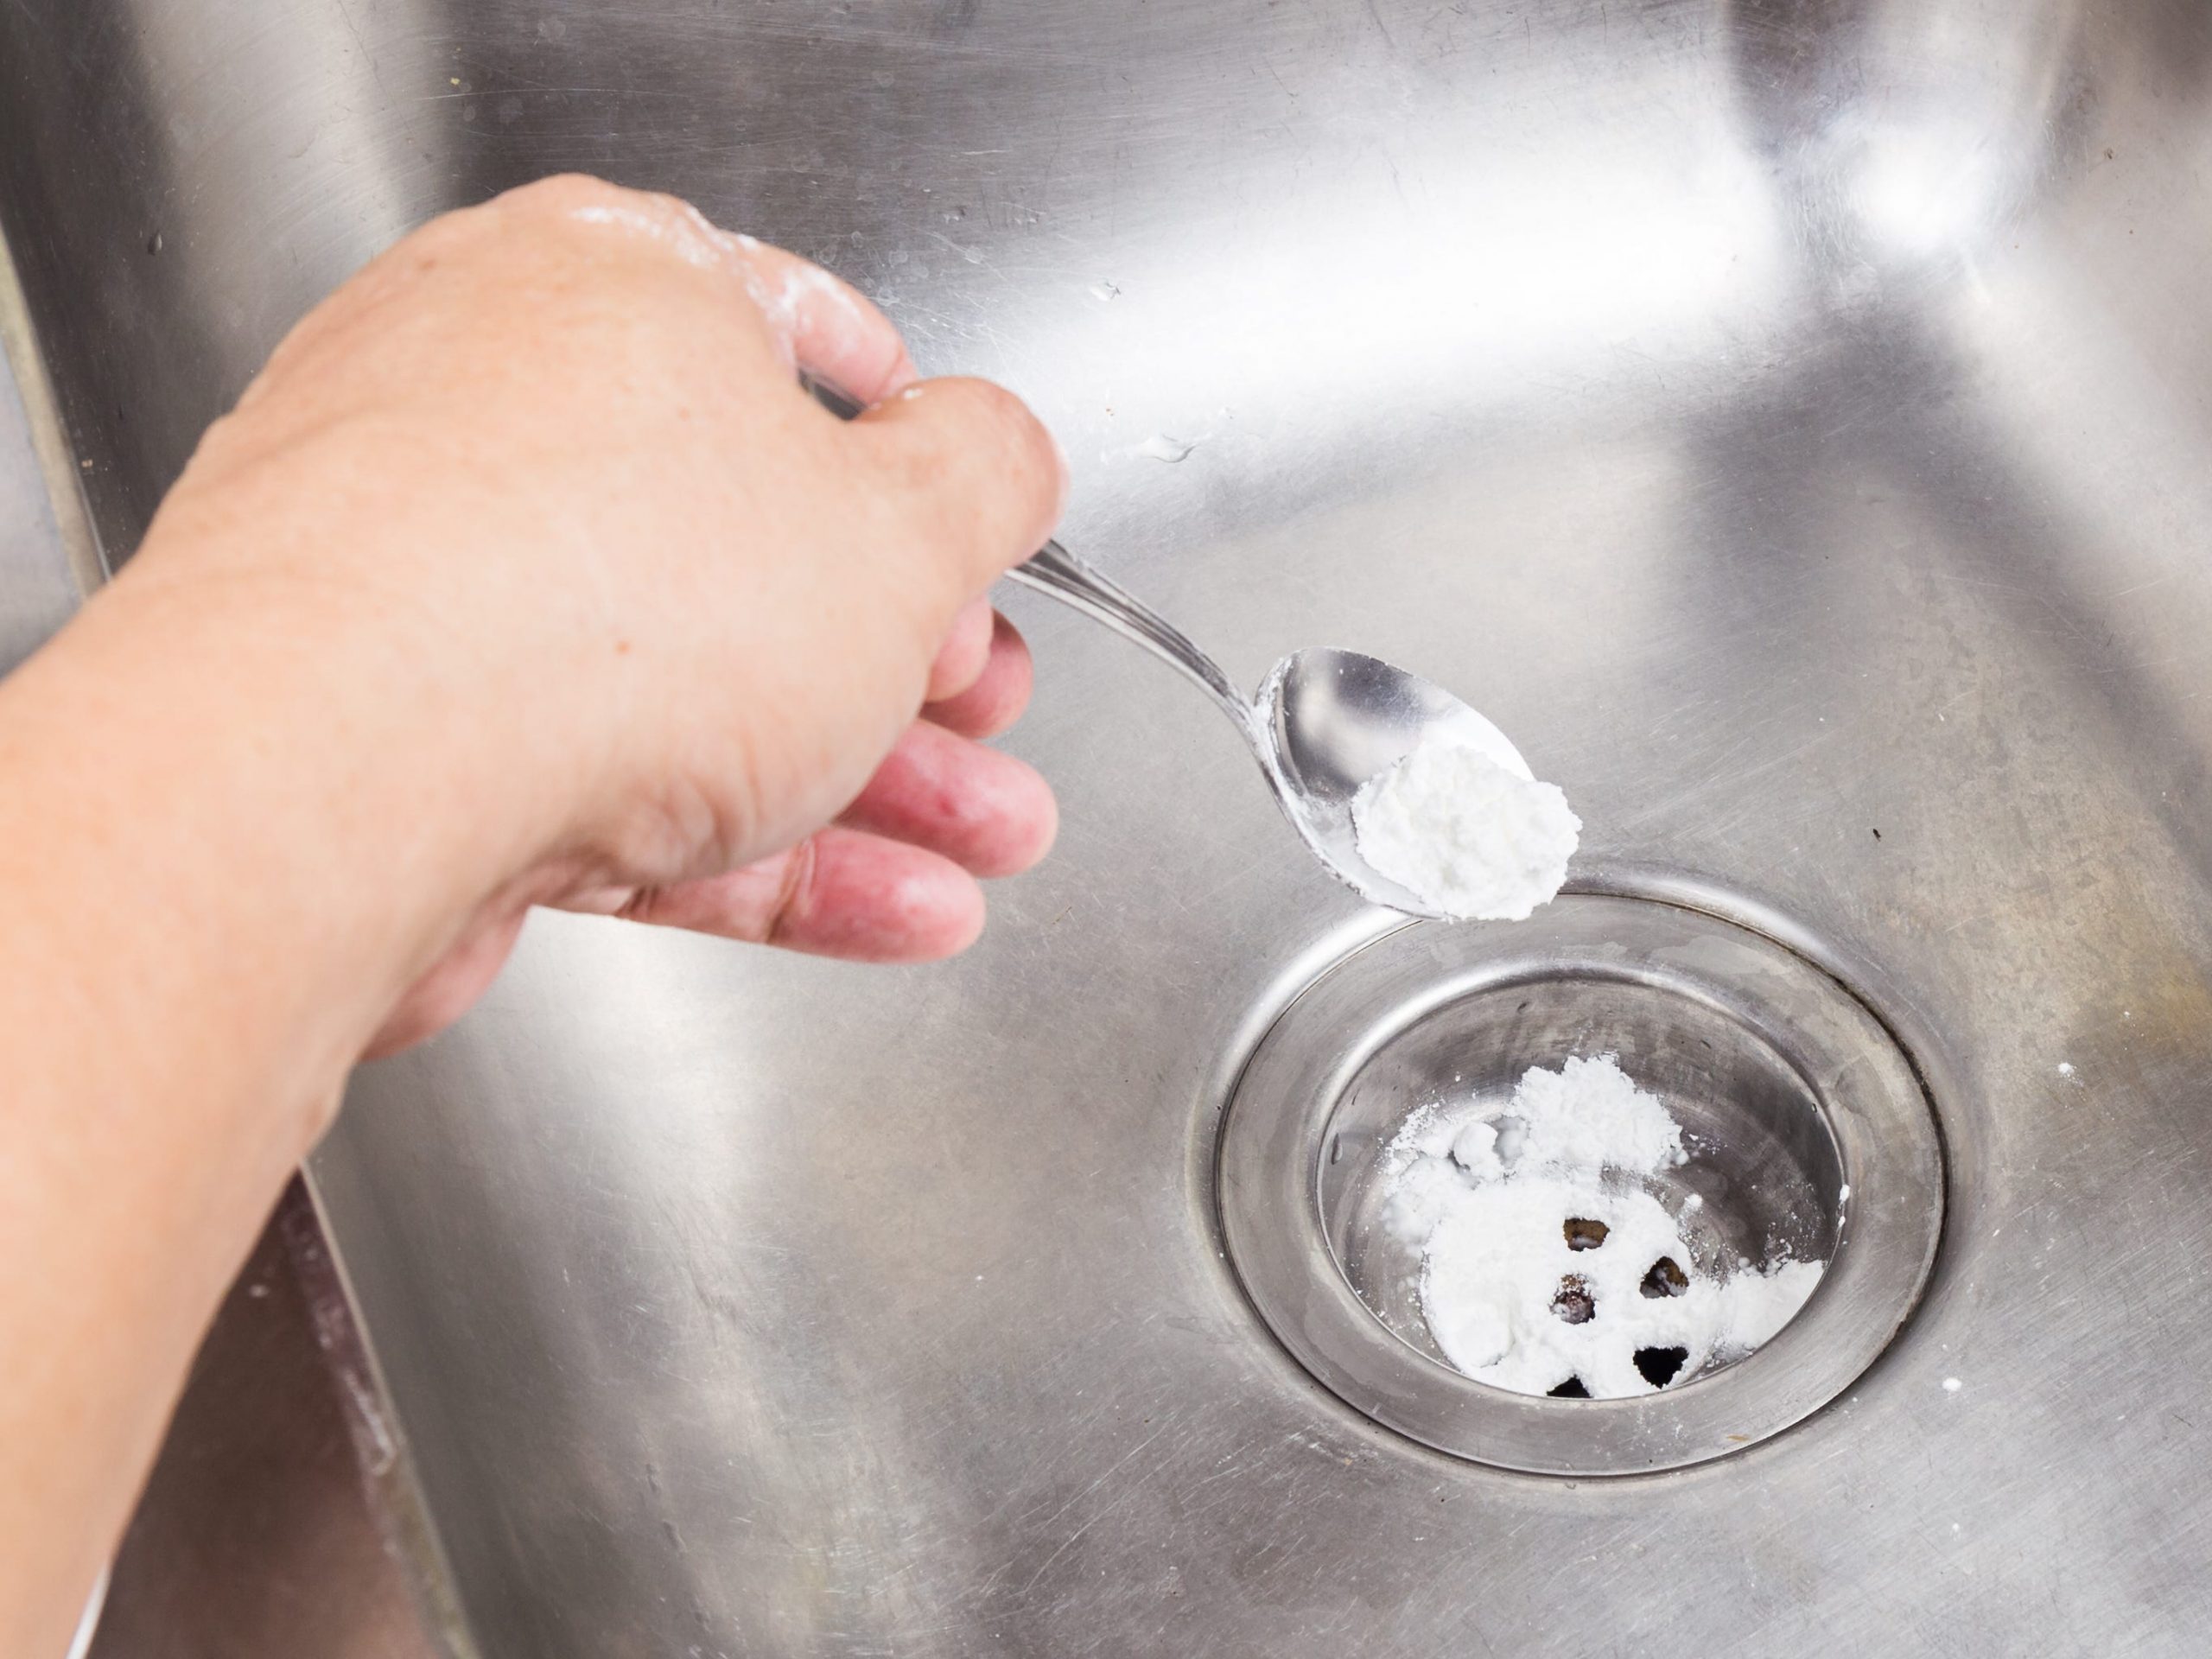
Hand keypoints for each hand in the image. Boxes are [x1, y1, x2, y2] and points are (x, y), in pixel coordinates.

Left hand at [125, 174, 1066, 1055]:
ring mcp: (441, 586)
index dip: (911, 440)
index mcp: (608, 292)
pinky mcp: (412, 744)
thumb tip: (1005, 455)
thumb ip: (984, 479)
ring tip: (984, 838)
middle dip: (916, 655)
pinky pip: (626, 788)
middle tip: (993, 710)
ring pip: (699, 683)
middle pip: (756, 541)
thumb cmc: (589, 604)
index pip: (789, 335)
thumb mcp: (901, 524)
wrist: (331, 784)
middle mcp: (501, 416)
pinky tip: (887, 907)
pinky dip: (763, 850)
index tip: (965, 511)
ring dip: (873, 778)